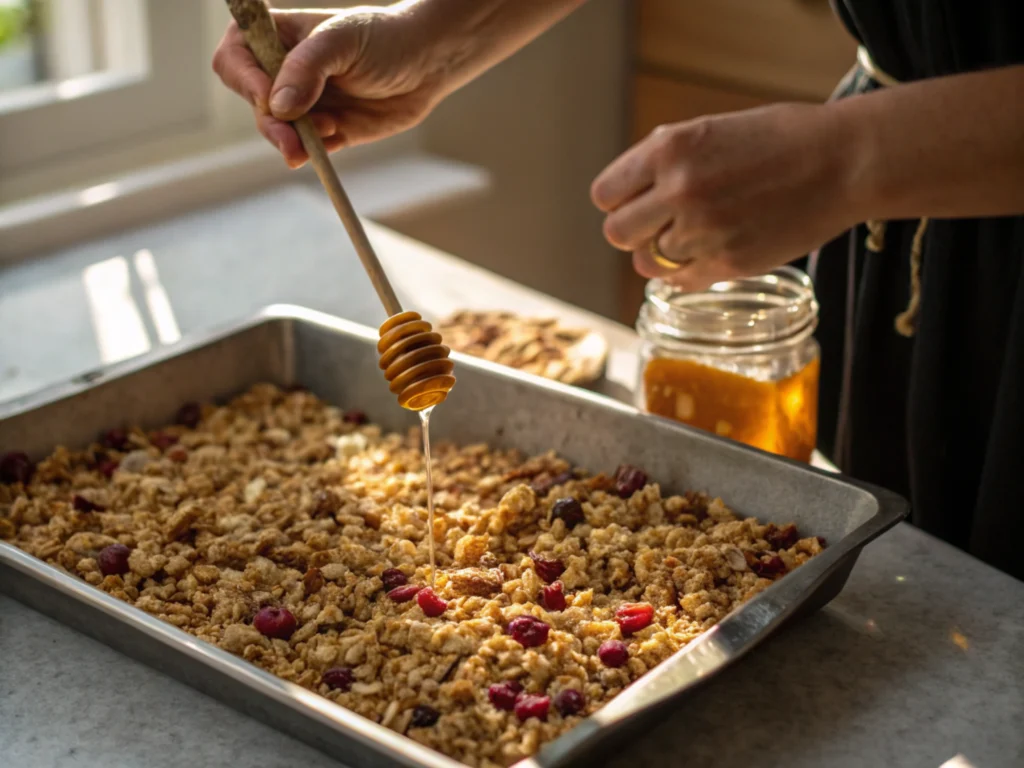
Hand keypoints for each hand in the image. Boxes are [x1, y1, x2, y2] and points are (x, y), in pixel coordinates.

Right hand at [212, 7, 444, 167]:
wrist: (429, 64)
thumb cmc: (385, 38)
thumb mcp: (343, 40)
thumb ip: (307, 68)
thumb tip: (278, 106)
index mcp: (278, 38)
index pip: (235, 58)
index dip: (244, 79)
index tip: (267, 96)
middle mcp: (285, 73)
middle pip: (255, 103)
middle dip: (271, 124)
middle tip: (291, 140)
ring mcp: (306, 104)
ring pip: (279, 132)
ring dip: (293, 141)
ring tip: (327, 133)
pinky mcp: (328, 131)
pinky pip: (308, 149)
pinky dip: (315, 152)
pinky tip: (337, 138)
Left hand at [591, 103, 857, 289]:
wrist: (844, 161)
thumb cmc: (780, 139)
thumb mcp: (711, 130)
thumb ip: (665, 161)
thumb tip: (629, 196)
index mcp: (670, 149)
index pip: (605, 195)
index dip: (619, 201)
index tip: (637, 203)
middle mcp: (680, 191)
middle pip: (617, 233)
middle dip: (634, 232)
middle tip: (658, 227)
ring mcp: (704, 231)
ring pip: (648, 264)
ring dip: (664, 255)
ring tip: (693, 239)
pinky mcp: (728, 264)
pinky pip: (681, 282)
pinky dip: (687, 274)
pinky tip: (708, 255)